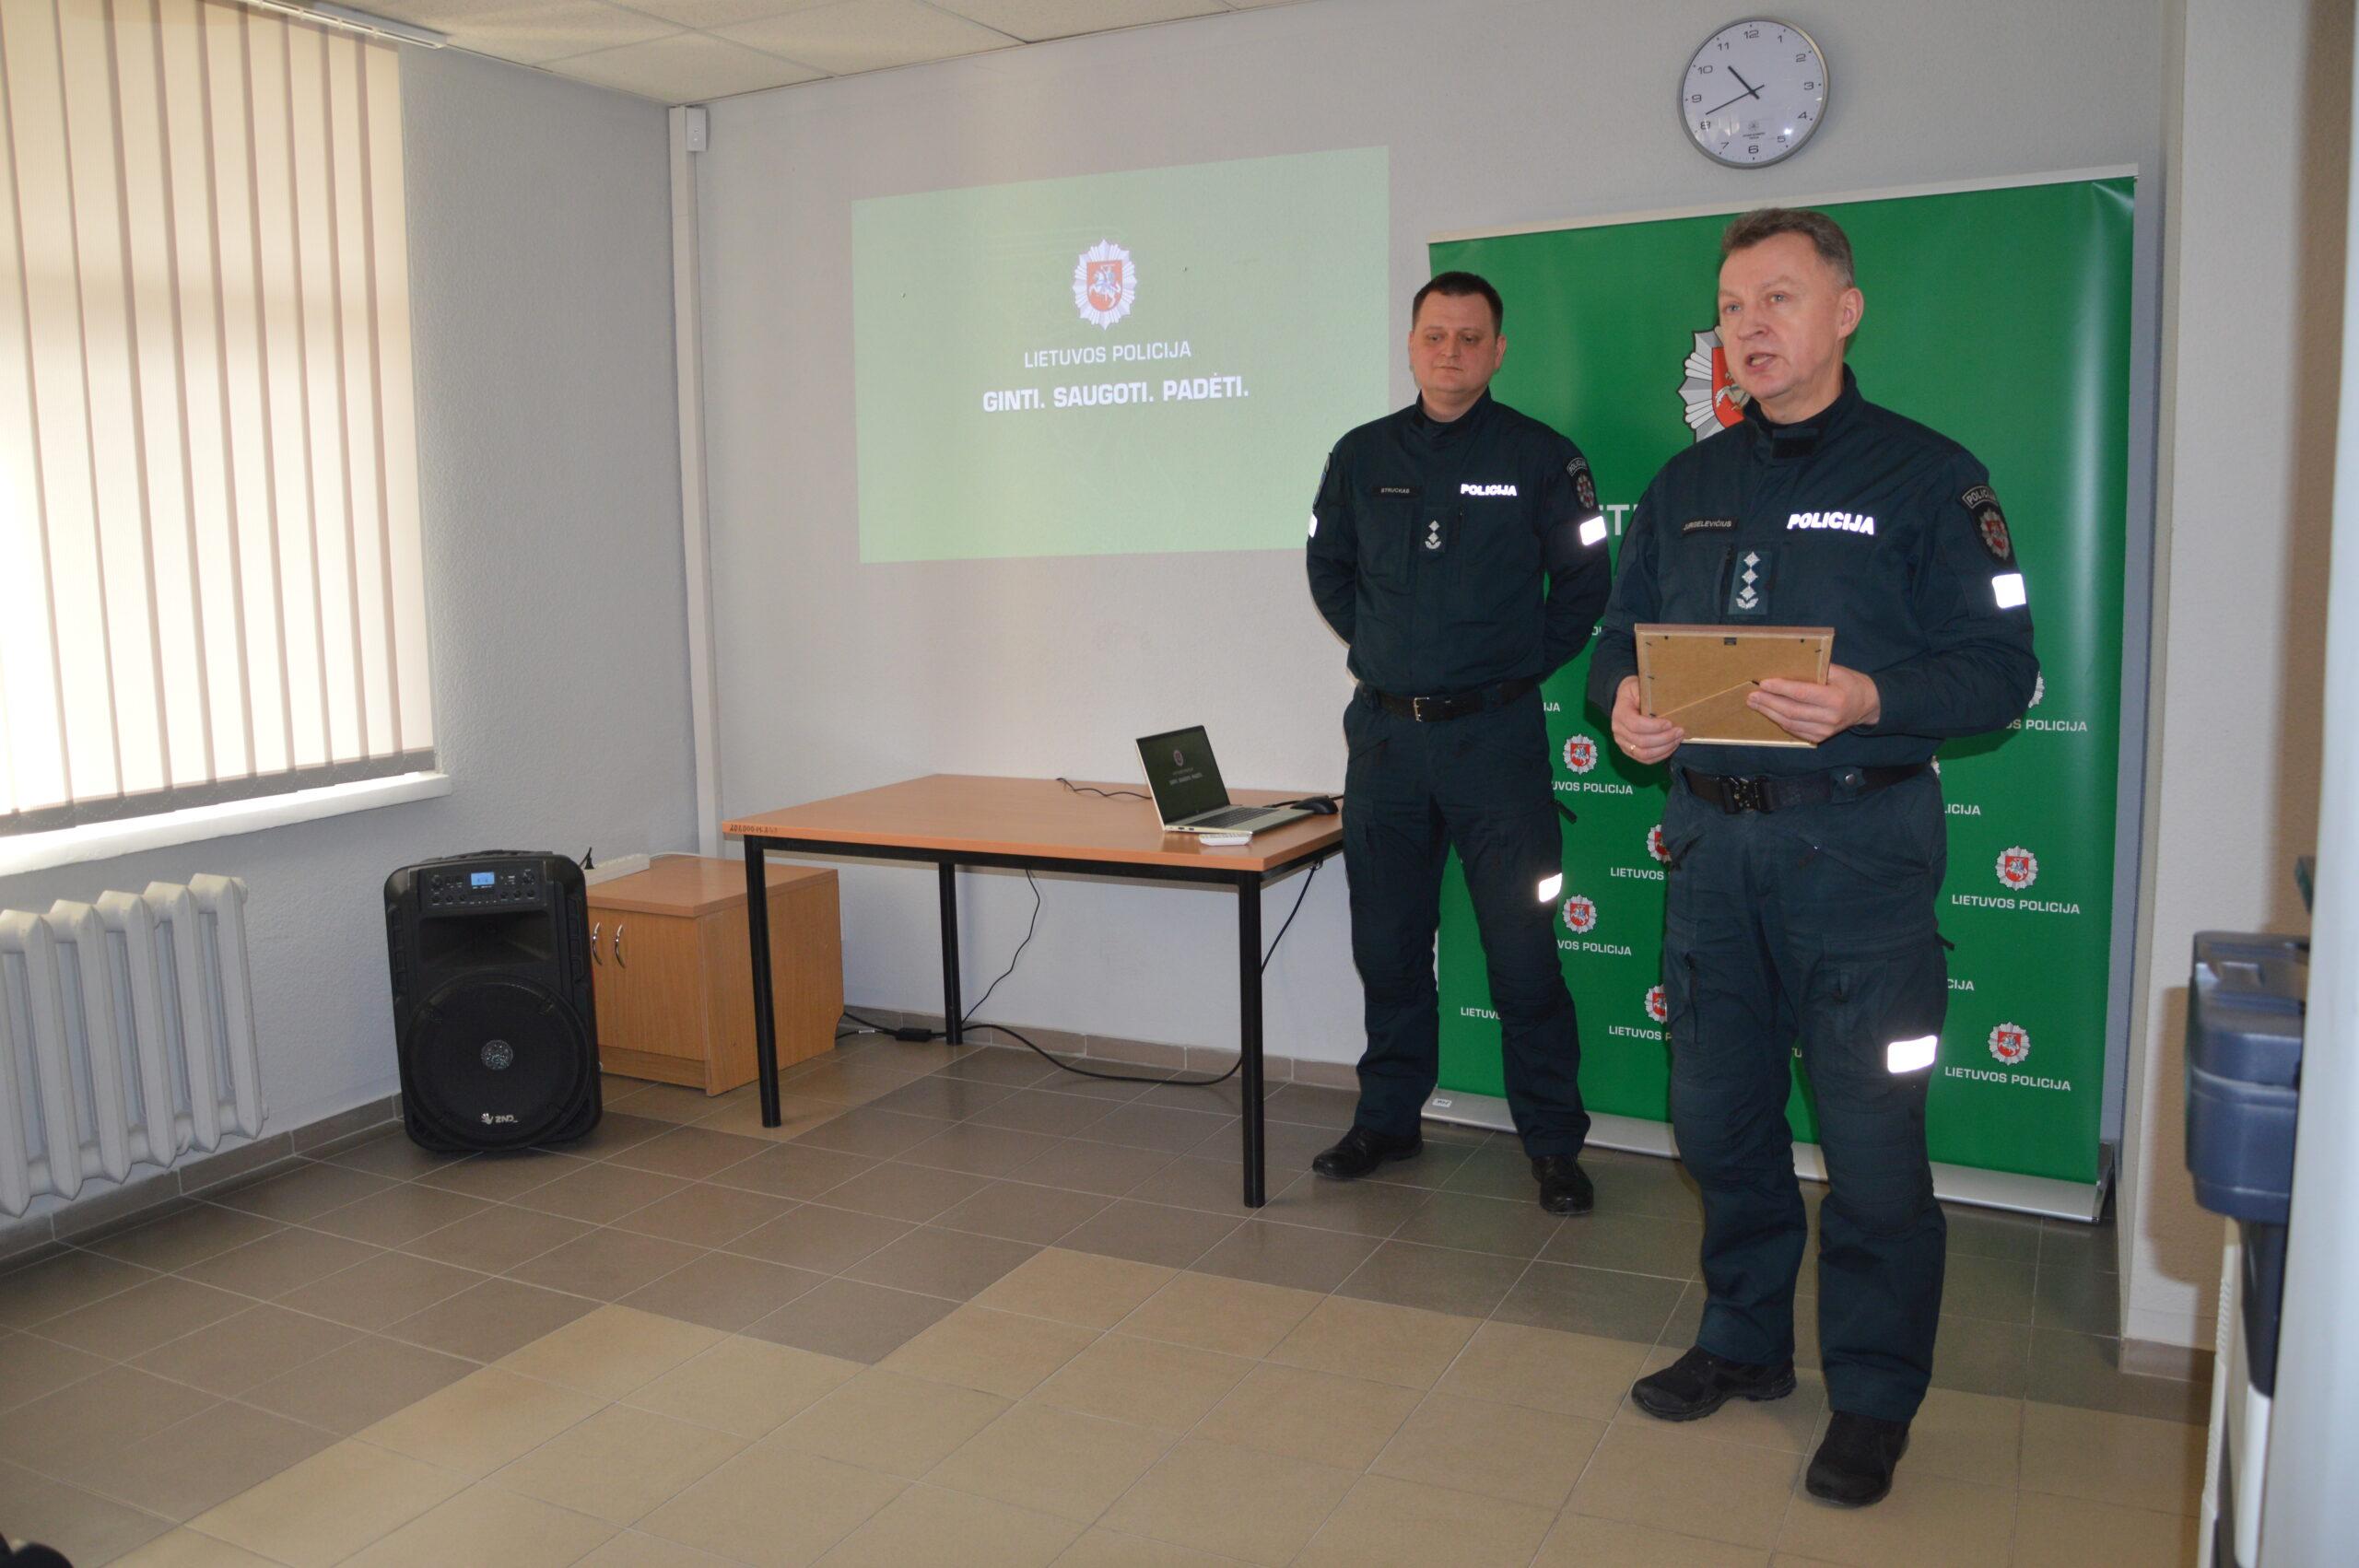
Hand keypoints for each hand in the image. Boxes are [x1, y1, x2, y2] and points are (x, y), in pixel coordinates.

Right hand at [1612, 676, 1684, 764]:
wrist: (1624, 700)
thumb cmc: (1635, 692)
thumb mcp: (1639, 686)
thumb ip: (1649, 696)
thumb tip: (1667, 707)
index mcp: (1620, 713)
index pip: (1635, 725)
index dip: (1654, 727)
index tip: (1669, 723)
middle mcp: (1618, 731)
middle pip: (1641, 742)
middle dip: (1664, 738)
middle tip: (1679, 731)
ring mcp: (1622, 743)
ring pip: (1644, 754)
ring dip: (1664, 748)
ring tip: (1678, 739)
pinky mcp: (1629, 751)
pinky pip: (1645, 760)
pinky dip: (1660, 755)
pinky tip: (1671, 746)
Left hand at [1747, 665, 1880, 743]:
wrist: (1867, 705)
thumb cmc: (1850, 684)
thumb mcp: (1838, 671)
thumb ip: (1815, 669)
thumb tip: (1785, 665)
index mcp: (1835, 698)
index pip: (1802, 694)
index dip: (1780, 689)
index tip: (1763, 683)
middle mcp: (1830, 717)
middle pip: (1792, 710)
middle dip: (1768, 702)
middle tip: (1752, 695)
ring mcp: (1825, 731)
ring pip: (1790, 723)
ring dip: (1769, 713)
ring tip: (1755, 703)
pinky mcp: (1820, 738)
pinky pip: (1794, 730)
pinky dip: (1779, 721)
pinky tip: (1769, 712)